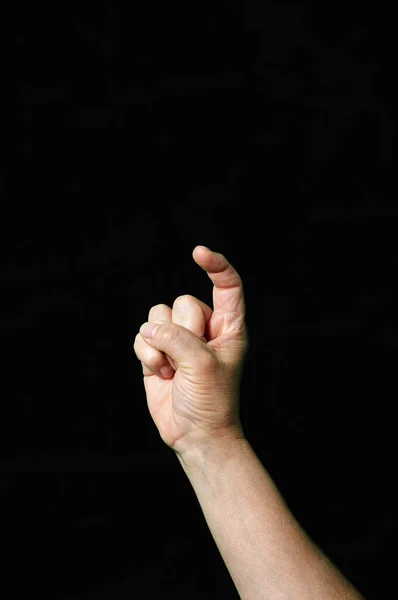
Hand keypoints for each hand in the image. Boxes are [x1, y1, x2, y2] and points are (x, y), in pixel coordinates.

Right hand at [133, 246, 248, 455]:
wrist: (193, 433)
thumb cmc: (211, 401)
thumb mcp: (202, 365)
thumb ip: (176, 338)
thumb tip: (148, 329)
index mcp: (228, 326)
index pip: (227, 286)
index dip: (215, 266)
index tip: (198, 253)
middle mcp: (203, 328)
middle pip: (181, 303)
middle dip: (181, 332)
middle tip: (190, 361)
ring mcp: (178, 339)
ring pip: (157, 317)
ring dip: (160, 347)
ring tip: (174, 370)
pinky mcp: (156, 351)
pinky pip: (141, 336)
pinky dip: (146, 355)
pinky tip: (160, 374)